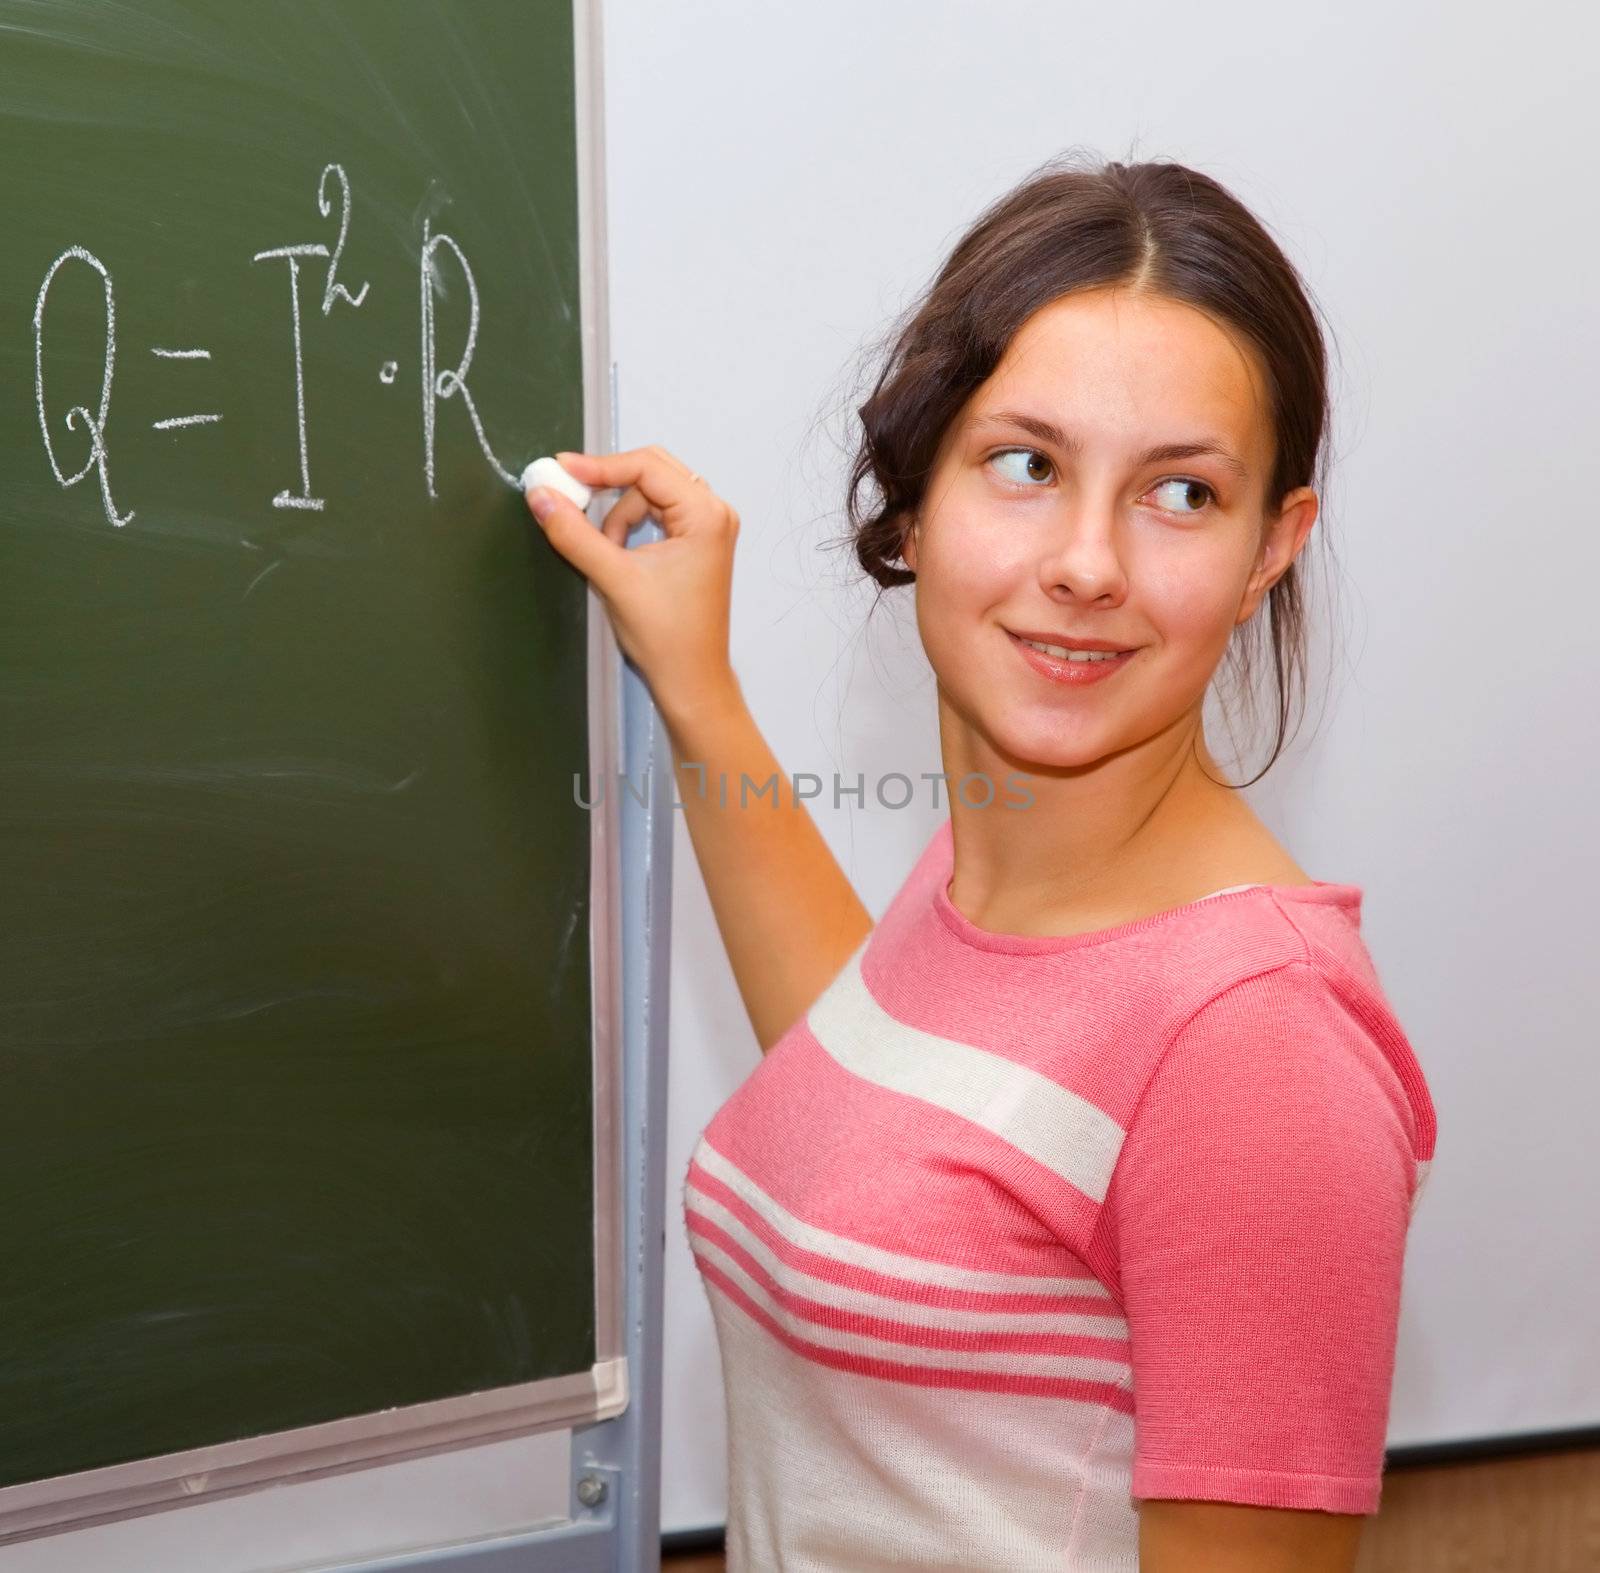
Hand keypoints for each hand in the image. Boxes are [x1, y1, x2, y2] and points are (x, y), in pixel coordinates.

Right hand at [524, 446, 738, 717]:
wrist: (690, 678)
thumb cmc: (669, 637)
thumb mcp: (613, 578)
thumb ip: (574, 533)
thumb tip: (542, 497)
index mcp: (706, 516)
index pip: (646, 467)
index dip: (599, 466)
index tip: (561, 471)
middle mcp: (713, 514)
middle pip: (650, 471)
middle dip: (607, 486)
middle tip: (569, 495)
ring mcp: (707, 527)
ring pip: (648, 493)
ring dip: (617, 516)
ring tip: (607, 556)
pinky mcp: (695, 542)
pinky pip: (655, 513)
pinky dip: (628, 527)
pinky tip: (618, 555)